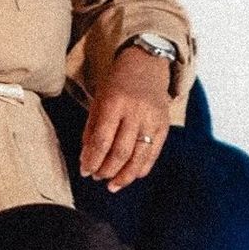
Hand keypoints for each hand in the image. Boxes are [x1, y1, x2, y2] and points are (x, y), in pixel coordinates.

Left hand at [78, 50, 173, 192]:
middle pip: (120, 152)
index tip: (84, 171)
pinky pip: (153, 154)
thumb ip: (92, 129)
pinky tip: (130, 176)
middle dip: (106, 170)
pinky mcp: (164, 126)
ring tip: (112, 185)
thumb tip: (87, 159)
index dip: (92, 160)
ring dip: (124, 176)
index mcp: (115, 103)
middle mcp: (136, 112)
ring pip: (138, 157)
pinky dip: (141, 169)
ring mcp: (153, 120)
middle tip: (96, 177)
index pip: (102, 140)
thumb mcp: (99, 100)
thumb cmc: (117, 84)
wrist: (146, 64)